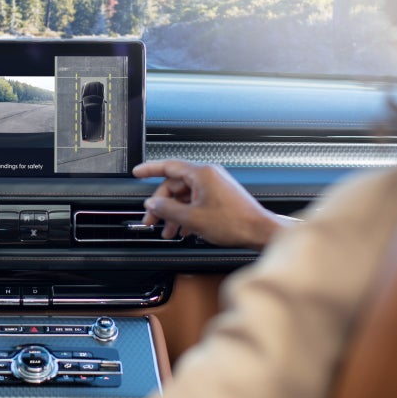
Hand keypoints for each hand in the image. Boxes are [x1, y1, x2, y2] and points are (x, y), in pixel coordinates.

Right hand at [132, 160, 286, 249]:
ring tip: (167, 231)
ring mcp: (214, 186)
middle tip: (152, 219)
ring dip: (173, 213)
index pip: (168, 166)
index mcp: (201, 174)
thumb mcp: (192, 218)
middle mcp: (208, 176)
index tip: (137, 172)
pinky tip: (182, 230)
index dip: (150, 169)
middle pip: (174, 185)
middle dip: (161, 204)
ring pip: (184, 196)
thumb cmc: (235, 223)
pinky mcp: (219, 197)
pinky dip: (185, 214)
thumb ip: (168, 209)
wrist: (260, 231)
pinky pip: (195, 202)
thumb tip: (152, 203)